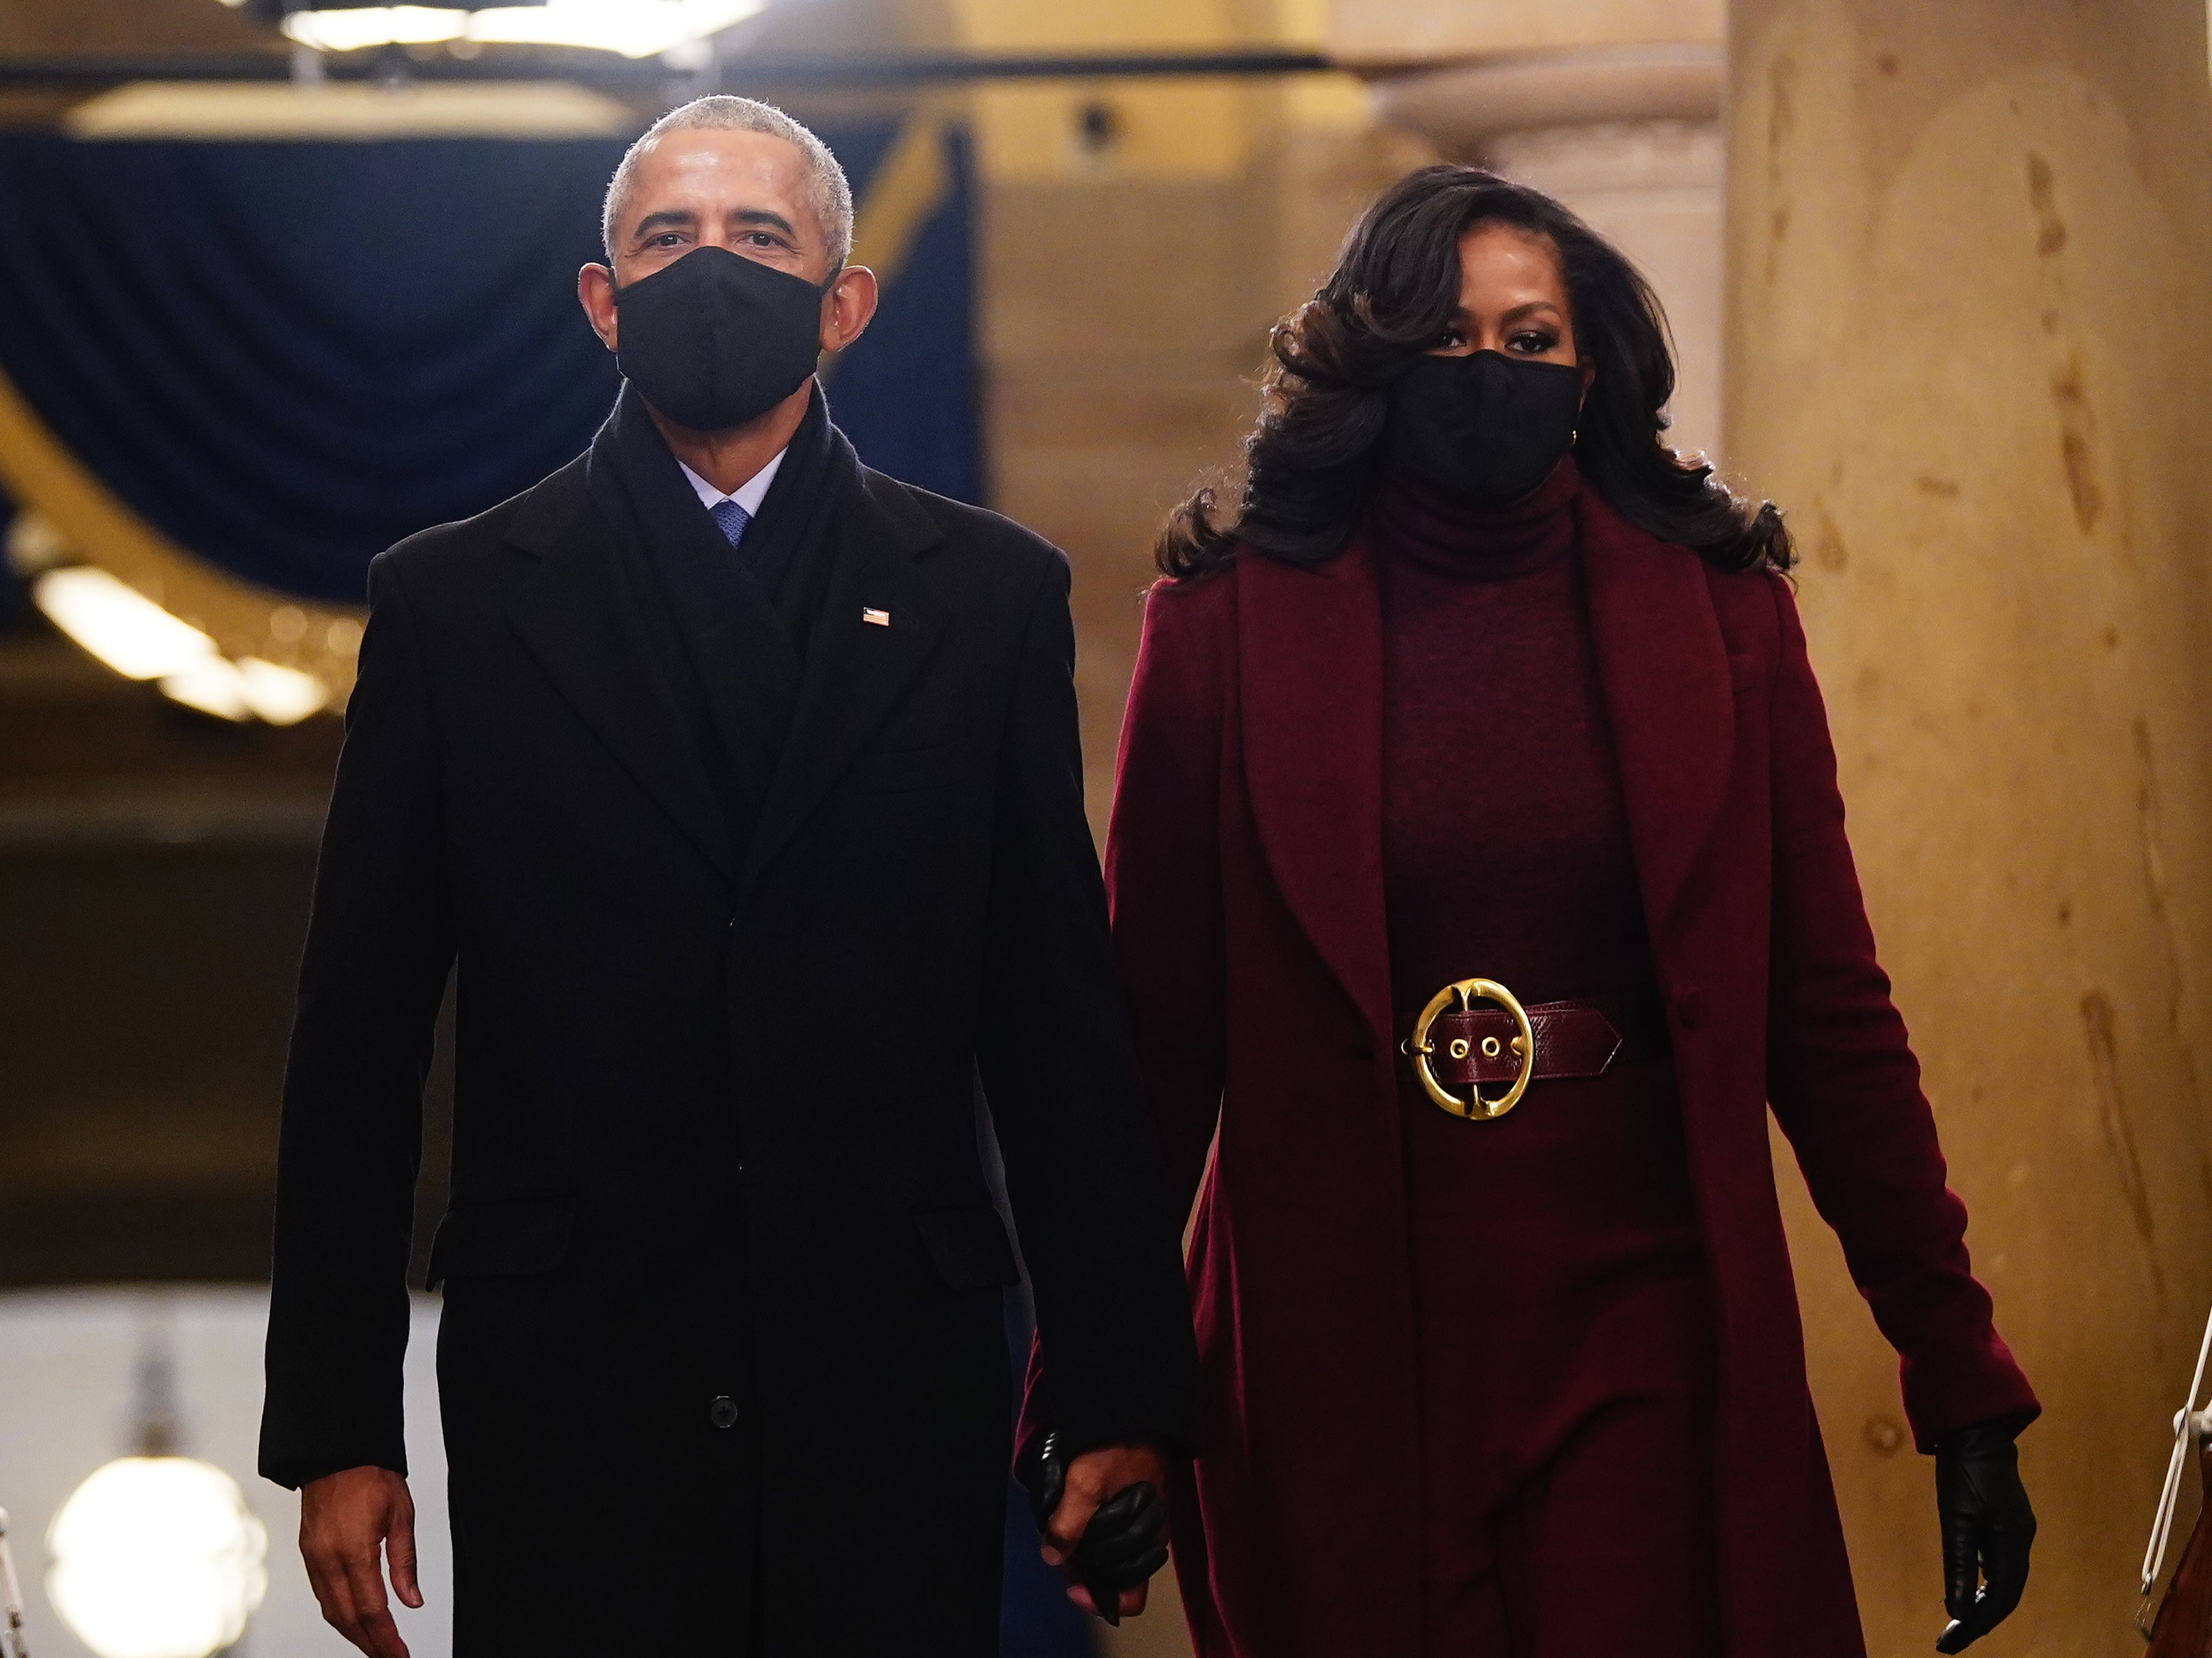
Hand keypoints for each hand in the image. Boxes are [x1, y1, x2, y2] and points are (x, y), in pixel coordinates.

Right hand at [300, 1466, 420, 1657]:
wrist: (336, 1454)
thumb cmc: (371, 1476)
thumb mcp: (401, 1514)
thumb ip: (405, 1561)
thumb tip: (412, 1600)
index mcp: (354, 1551)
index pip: (372, 1609)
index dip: (386, 1638)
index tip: (399, 1654)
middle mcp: (328, 1560)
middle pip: (348, 1618)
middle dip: (369, 1643)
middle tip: (389, 1656)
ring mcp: (314, 1559)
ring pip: (331, 1610)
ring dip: (352, 1633)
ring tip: (375, 1645)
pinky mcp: (308, 1555)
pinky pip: (322, 1594)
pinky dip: (338, 1614)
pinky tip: (352, 1620)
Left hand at [1038, 1440, 1170, 1622]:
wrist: (1129, 1411)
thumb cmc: (1112, 1449)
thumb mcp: (1085, 1484)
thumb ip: (1069, 1524)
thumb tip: (1052, 1557)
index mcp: (1147, 1543)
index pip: (1130, 1599)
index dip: (1100, 1600)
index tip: (1072, 1586)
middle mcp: (1147, 1541)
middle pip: (1112, 1579)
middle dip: (1083, 1571)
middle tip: (1057, 1548)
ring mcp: (1140, 1524)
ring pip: (1108, 1558)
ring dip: (1083, 1552)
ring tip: (1060, 1530)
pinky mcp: (1131, 1507)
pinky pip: (1107, 1535)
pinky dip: (1087, 1534)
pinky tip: (1070, 1516)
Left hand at [1933, 1420, 2034, 1651]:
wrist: (1976, 1433)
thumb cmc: (1964, 1473)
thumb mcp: (1955, 1518)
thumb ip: (1958, 1563)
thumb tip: (1957, 1610)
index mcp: (2012, 1542)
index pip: (1998, 1599)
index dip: (1976, 1624)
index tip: (1949, 1643)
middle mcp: (2020, 1541)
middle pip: (2004, 1595)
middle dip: (1978, 1621)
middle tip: (1949, 1642)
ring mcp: (2015, 1532)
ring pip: (2003, 1582)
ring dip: (1981, 1605)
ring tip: (1957, 1625)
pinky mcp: (2006, 1524)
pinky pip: (1999, 1565)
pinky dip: (1983, 1584)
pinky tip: (1967, 1592)